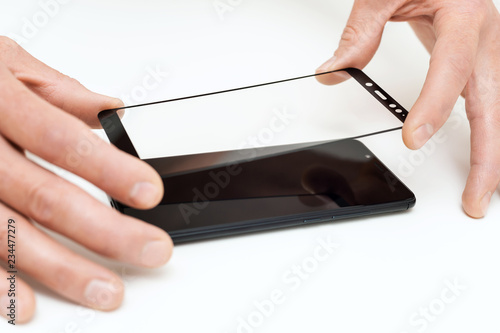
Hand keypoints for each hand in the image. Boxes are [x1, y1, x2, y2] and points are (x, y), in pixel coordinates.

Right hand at [0, 36, 172, 322]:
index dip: (107, 169)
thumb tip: (109, 107)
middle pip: (43, 196)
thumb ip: (55, 89)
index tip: (148, 193)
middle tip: (150, 250)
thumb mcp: (2, 61)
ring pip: (6, 232)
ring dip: (59, 268)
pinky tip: (27, 303)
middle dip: (102, 230)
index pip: (60, 139)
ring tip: (104, 290)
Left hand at [317, 0, 499, 217]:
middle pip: (493, 105)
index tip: (414, 135)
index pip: (452, 68)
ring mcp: (485, 52)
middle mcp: (483, 37)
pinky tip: (478, 157)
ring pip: (495, 110)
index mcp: (464, 16)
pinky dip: (485, 136)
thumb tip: (334, 71)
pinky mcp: (477, 63)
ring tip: (480, 191)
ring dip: (490, 154)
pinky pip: (485, 104)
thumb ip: (360, 33)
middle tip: (475, 198)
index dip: (435, 105)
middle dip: (487, 156)